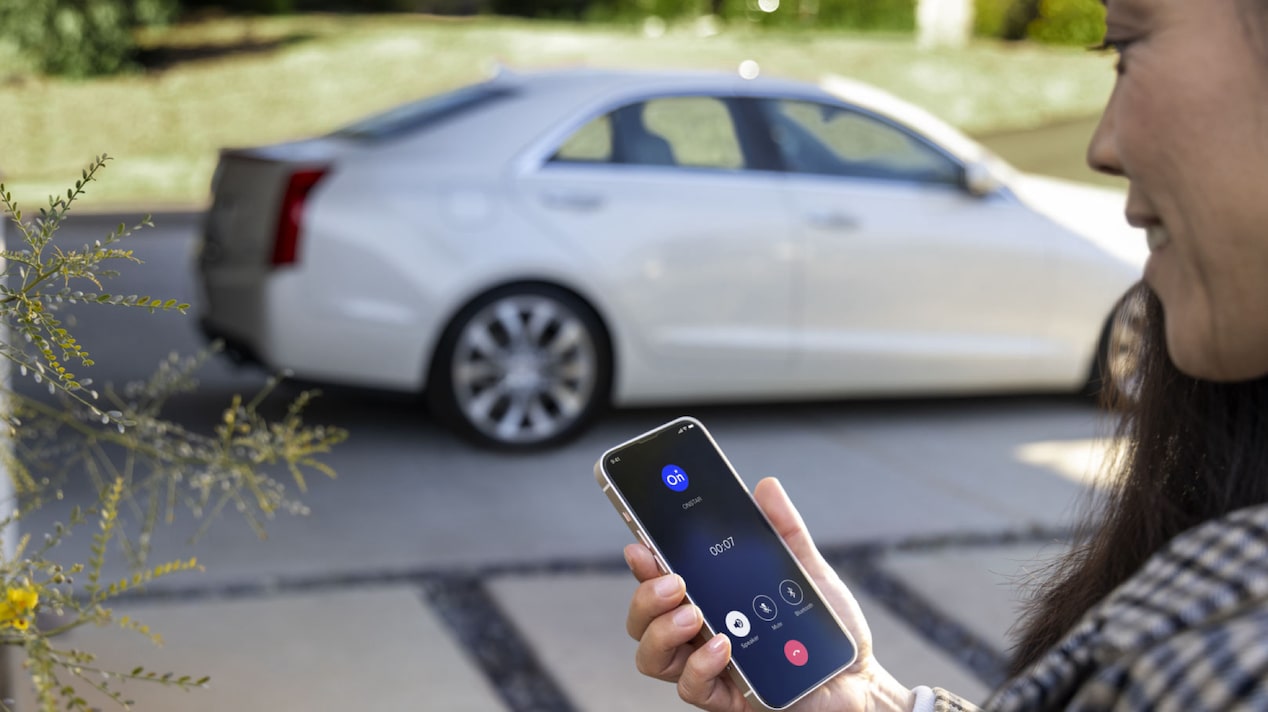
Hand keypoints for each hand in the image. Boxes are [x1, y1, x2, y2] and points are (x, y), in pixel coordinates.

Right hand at [624, 477, 915, 711]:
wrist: (859, 680)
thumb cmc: (825, 631)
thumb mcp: (806, 571)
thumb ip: (784, 530)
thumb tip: (766, 487)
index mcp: (710, 601)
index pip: (660, 581)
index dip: (643, 564)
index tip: (640, 544)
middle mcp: (700, 635)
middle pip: (642, 620)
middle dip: (646, 596)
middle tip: (674, 581)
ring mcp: (710, 668)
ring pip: (652, 657)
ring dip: (662, 631)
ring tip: (693, 613)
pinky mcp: (728, 699)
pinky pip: (693, 688)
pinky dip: (701, 664)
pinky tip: (723, 645)